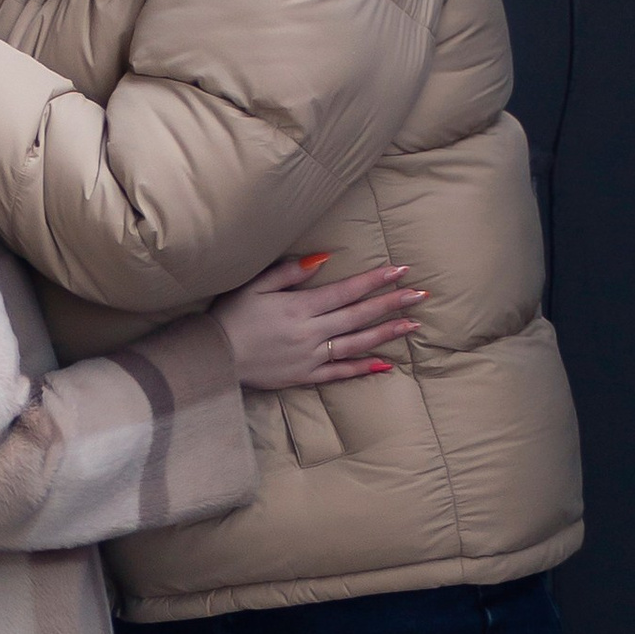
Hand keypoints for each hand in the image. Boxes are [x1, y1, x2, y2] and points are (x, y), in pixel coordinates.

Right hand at [213, 256, 423, 390]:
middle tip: (420, 295)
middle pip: (359, 315)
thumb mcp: (254, 285)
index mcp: (300, 307)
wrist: (213, 358)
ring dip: (386, 333)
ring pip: (356, 344)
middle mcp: (311, 332)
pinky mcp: (305, 375)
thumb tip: (324, 258)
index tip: (400, 270)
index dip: (375, 280)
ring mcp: (310, 356)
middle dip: (391, 303)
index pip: (346, 291)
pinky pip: (339, 372)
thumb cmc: (231, 317)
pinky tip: (385, 364)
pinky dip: (362, 368)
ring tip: (413, 324)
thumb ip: (289, 271)